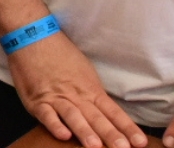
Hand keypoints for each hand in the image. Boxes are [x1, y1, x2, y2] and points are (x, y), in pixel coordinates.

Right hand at [6, 32, 147, 147]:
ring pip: (73, 117)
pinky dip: (54, 125)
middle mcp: (77, 95)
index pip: (113, 112)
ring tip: (95, 146)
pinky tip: (63, 135)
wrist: (33, 37)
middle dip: (111, 135)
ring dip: (85, 132)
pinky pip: (46, 114)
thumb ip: (94, 94)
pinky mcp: (36, 100)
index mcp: (91, 89)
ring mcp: (56, 98)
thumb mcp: (84, 72)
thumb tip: (109, 114)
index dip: (127, 127)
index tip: (140, 142)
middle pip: (96, 118)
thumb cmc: (60, 54)